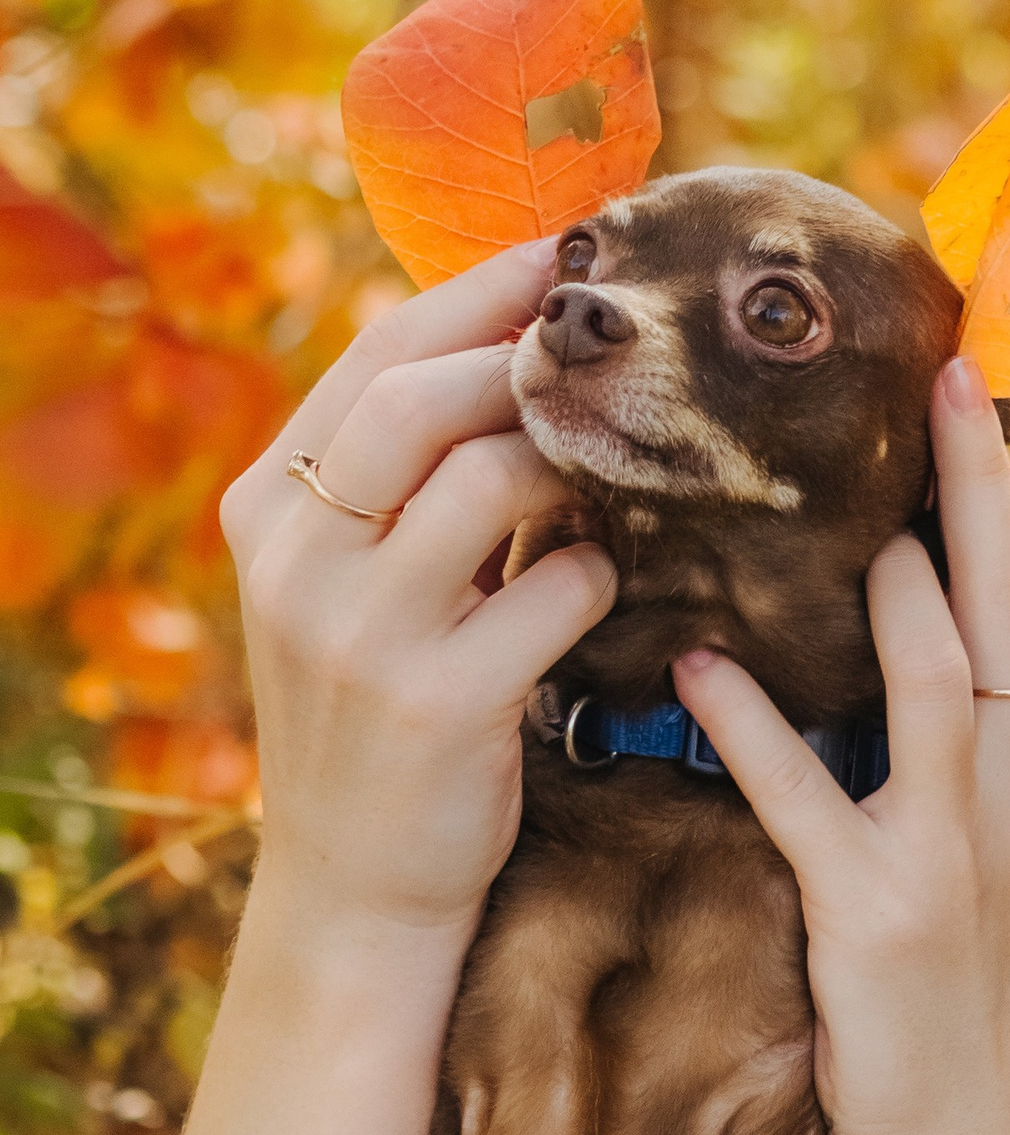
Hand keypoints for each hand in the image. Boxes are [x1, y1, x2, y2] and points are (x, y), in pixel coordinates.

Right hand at [221, 242, 617, 953]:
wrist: (356, 884)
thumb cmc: (383, 713)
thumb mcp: (350, 585)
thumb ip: (399, 481)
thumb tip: (514, 347)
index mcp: (268, 508)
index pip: (375, 356)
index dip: (483, 292)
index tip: (572, 250)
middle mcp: (297, 557)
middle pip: (421, 395)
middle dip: (531, 359)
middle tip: (613, 351)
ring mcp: (358, 630)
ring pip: (492, 478)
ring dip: (578, 465)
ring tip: (616, 478)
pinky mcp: (436, 701)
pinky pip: (555, 588)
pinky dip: (598, 574)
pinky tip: (604, 587)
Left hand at [674, 359, 1009, 1134]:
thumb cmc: (988, 1048)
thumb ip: (989, 793)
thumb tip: (946, 696)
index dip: (999, 516)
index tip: (971, 411)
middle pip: (1001, 616)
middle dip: (969, 493)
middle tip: (932, 378)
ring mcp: (965, 860)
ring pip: (931, 678)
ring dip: (882, 575)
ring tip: (816, 481)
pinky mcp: (883, 922)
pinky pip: (812, 798)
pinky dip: (755, 728)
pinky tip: (696, 666)